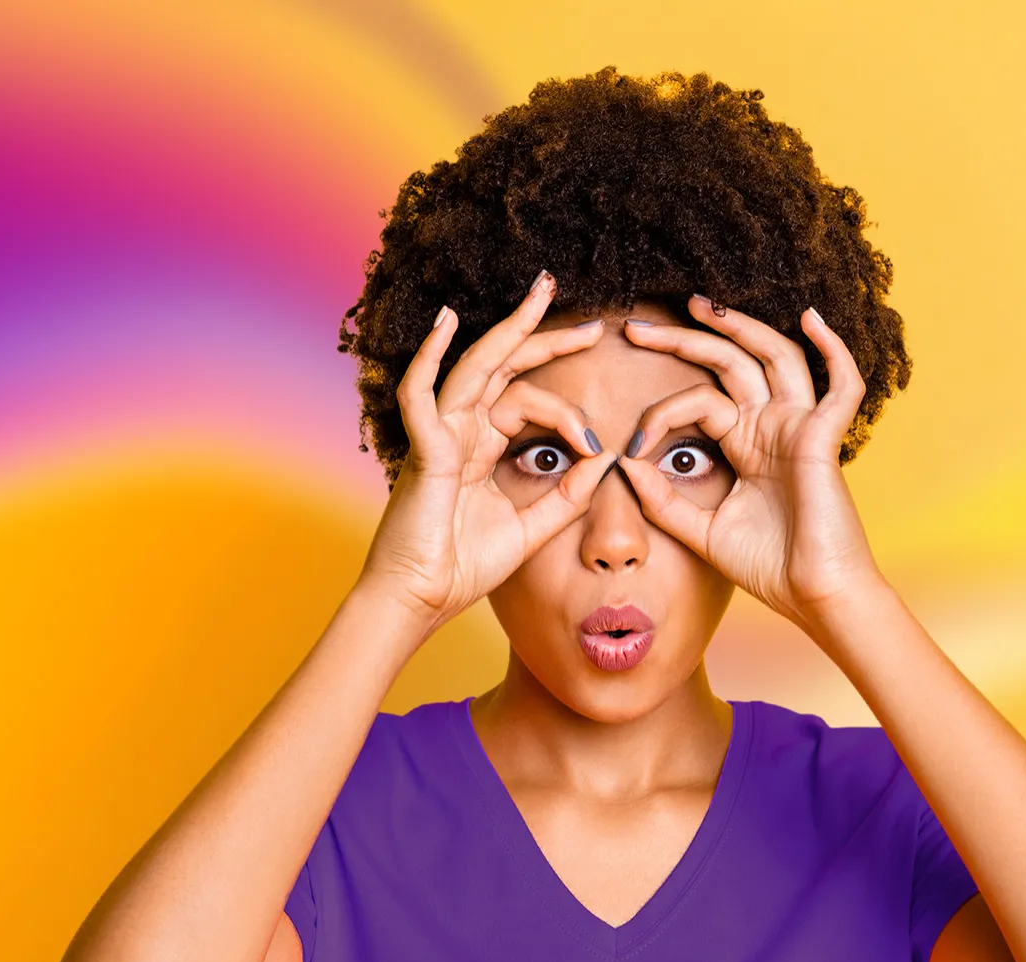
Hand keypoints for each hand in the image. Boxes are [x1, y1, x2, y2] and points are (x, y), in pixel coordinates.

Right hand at [356, 271, 616, 633]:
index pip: (528, 398)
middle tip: (593, 320)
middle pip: (506, 368)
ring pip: (478, 369)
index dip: (569, 410)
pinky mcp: (424, 451)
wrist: (419, 601)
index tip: (598, 442)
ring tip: (540, 296)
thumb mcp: (531, 528)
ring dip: (510, 330)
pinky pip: (421, 395)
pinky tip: (445, 323)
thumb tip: (606, 458)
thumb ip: (568, 495)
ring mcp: (440, 436)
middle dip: (546, 337)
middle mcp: (461, 431)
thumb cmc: (462, 566)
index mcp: (483, 446)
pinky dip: (429, 357)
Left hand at [614, 295, 886, 630]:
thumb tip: (624, 464)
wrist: (813, 598)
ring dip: (741, 327)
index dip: (661, 413)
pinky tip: (810, 317)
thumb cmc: (768, 567)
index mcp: (745, 444)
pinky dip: (833, 348)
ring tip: (704, 304)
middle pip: (730, 363)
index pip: (699, 400)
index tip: (632, 444)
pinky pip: (840, 385)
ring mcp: (799, 428)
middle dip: (685, 339)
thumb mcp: (701, 530)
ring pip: (773, 357)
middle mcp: (772, 427)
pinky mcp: (823, 439)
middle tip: (638, 326)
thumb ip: (663, 500)